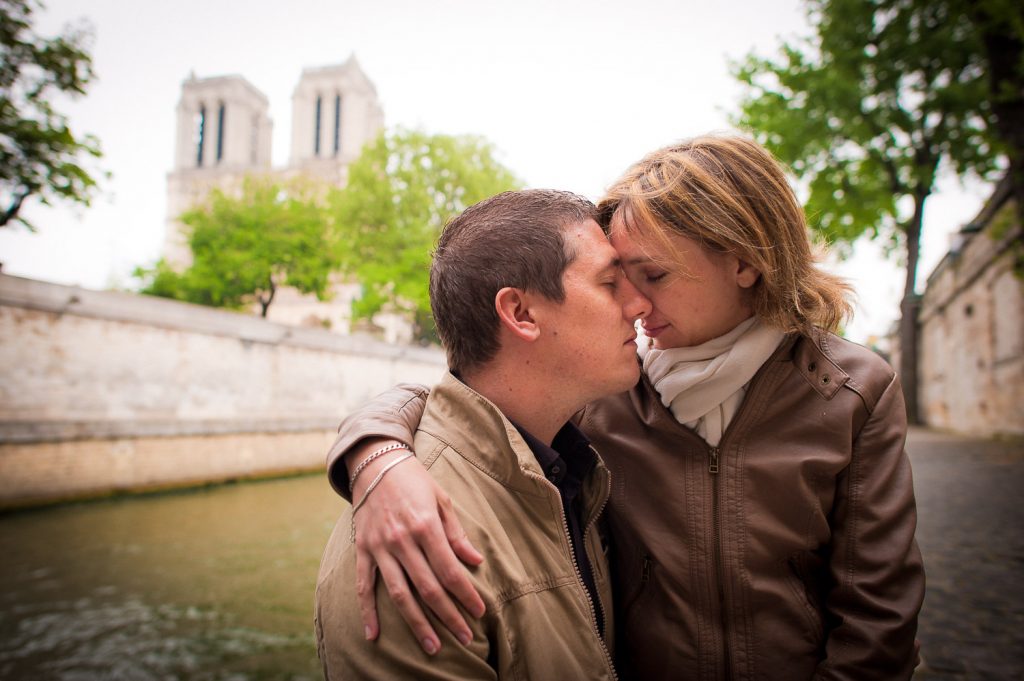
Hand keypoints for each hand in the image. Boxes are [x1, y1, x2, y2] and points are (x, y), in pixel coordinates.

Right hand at [351, 444, 484, 653]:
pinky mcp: (363, 549)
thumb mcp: (443, 500)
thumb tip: (475, 562)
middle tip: (464, 638)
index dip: (466, 594)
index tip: (479, 612)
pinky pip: (364, 585)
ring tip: (432, 647)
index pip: (450, 570)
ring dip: (416, 623)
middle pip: (429, 588)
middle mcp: (402, 539)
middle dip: (449, 616)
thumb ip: (457, 533)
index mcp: (426, 525)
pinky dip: (368, 612)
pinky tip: (374, 635)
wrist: (376, 463)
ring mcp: (380, 547)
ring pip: (400, 593)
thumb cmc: (415, 480)